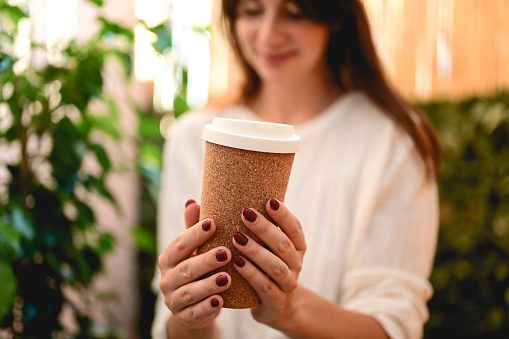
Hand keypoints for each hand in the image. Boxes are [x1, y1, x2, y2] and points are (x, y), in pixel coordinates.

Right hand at [157, 200, 231, 329]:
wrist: (193, 305)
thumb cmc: (197, 267)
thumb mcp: (195, 249)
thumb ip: (193, 227)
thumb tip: (192, 201)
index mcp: (169, 258)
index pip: (179, 244)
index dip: (194, 234)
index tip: (213, 223)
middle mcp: (167, 279)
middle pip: (186, 269)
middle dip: (206, 260)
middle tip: (227, 252)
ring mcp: (173, 300)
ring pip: (190, 292)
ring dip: (208, 284)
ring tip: (228, 278)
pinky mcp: (184, 317)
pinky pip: (195, 313)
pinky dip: (207, 307)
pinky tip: (221, 301)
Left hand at [232, 198, 306, 328]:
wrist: (275, 306)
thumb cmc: (259, 266)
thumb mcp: (256, 246)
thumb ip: (232, 223)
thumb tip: (192, 203)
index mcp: (295, 246)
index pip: (294, 227)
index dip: (283, 214)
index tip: (269, 200)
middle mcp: (295, 263)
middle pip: (284, 244)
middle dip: (265, 228)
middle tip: (245, 213)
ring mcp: (288, 283)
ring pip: (275, 266)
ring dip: (256, 251)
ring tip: (237, 238)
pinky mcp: (276, 301)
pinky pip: (265, 286)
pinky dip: (251, 274)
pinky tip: (236, 263)